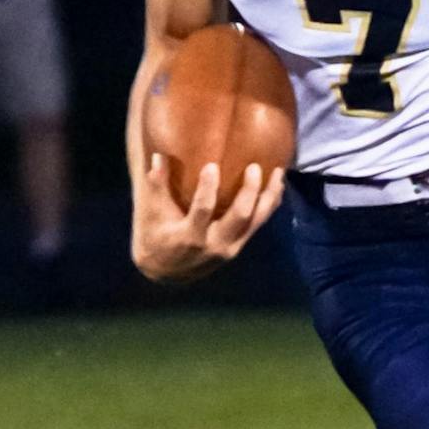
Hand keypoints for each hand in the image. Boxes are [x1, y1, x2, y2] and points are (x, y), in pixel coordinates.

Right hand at [131, 156, 284, 284]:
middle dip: (250, 191)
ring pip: (258, 221)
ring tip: (279, 173)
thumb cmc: (154, 237)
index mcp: (189, 237)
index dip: (208, 189)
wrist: (166, 272)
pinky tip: (277, 186)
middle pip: (241, 217)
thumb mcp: (149, 214)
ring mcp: (232, 246)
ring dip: (270, 196)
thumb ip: (156, 187)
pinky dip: (270, 204)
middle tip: (255, 167)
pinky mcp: (240, 244)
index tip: (212, 166)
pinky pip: (260, 223)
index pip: (203, 211)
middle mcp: (215, 244)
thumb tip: (158, 157)